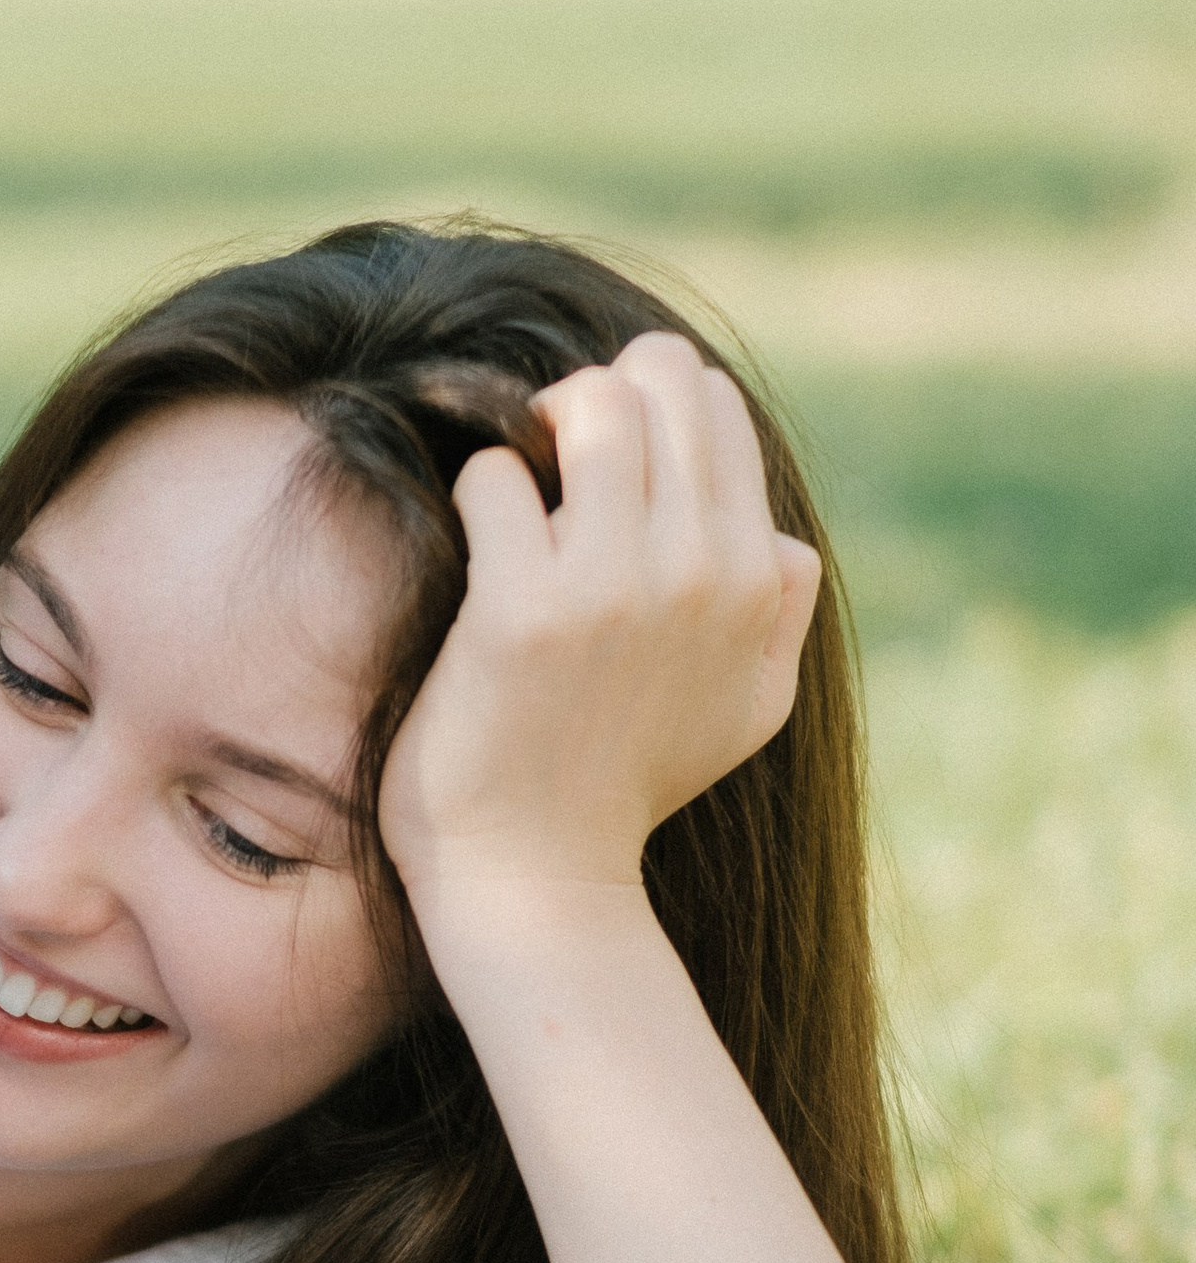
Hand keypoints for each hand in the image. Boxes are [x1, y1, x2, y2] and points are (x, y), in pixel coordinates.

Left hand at [377, 332, 821, 915]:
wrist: (541, 878)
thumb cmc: (630, 786)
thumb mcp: (752, 708)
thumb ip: (782, 610)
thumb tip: (781, 540)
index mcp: (758, 581)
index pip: (715, 408)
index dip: (650, 399)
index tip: (603, 453)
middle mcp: (702, 572)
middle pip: (658, 384)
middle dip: (594, 394)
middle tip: (552, 453)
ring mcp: (614, 588)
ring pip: (591, 408)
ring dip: (540, 425)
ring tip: (519, 482)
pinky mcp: (523, 612)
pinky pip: (499, 478)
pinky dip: (482, 488)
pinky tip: (480, 540)